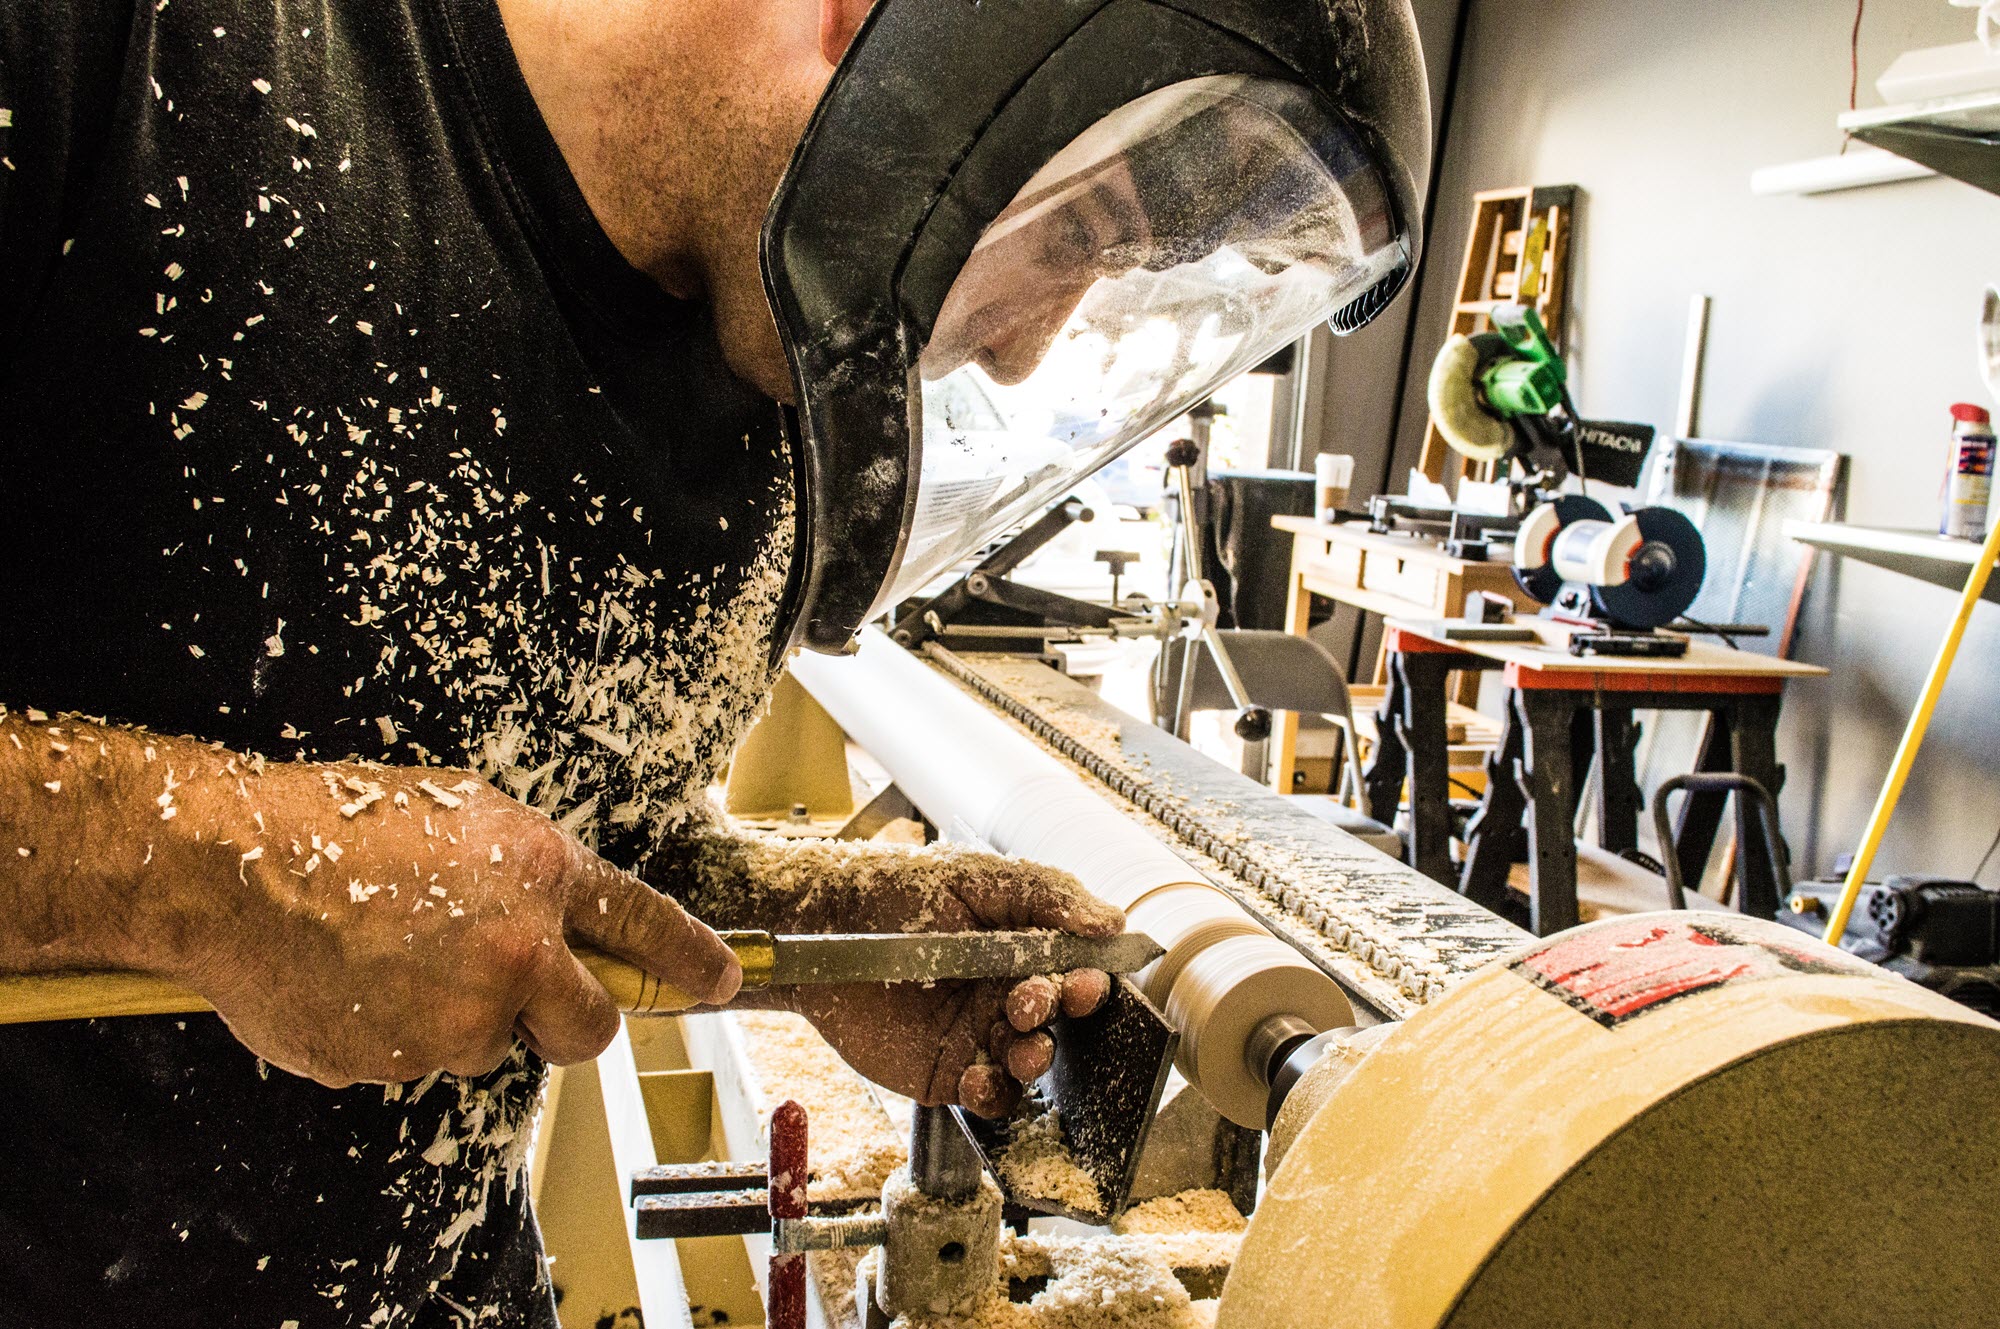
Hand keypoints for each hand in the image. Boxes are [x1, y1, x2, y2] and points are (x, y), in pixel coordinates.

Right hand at [160, 757, 739, 1087]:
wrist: (231, 865)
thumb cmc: (340, 825)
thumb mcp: (465, 815)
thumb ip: (531, 872)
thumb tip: (568, 917)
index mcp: (541, 874)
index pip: (646, 924)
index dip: (691, 960)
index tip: (722, 982)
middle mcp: (514, 951)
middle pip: (589, 1027)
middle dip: (570, 1021)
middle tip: (523, 995)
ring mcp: (456, 1015)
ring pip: (491, 1044)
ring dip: (459, 1018)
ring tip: (393, 957)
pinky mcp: (398, 1060)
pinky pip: (418, 1060)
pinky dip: (396, 1034)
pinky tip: (356, 982)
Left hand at [755, 845, 1124, 1116]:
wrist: (825, 926)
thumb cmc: (900, 891)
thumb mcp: (980, 879)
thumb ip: (1048, 896)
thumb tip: (1113, 921)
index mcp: (1021, 949)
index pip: (1075, 971)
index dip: (1089, 981)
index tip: (1089, 981)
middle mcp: (1004, 995)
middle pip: (1057, 1020)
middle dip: (1059, 1014)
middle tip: (1034, 1000)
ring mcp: (976, 1036)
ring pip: (1030, 1063)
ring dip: (1036, 1059)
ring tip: (1022, 1046)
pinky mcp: (944, 1072)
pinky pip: (987, 1097)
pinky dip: (994, 1096)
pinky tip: (979, 1080)